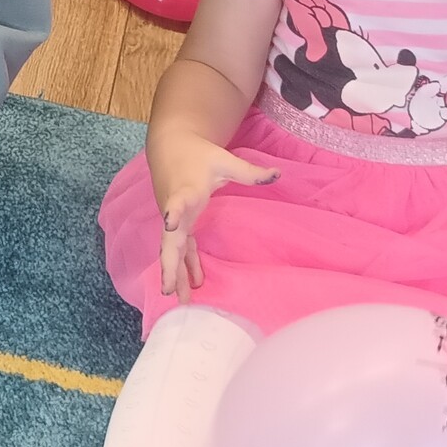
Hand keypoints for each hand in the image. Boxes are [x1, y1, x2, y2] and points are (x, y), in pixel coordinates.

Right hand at [147, 127, 278, 300]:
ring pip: (172, 249)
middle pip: (168, 240)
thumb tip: (278, 174)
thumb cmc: (197, 154)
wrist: (170, 146)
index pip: (176, 203)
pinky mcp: (178, 222)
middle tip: (170, 290)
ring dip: (176, 274)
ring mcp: (173, 218)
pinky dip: (185, 265)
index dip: (173, 212)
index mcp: (185, 190)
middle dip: (169, 265)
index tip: (170, 223)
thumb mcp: (224, 159)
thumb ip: (250, 172)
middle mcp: (174, 208)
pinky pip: (180, 247)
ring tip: (183, 300)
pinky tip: (193, 284)